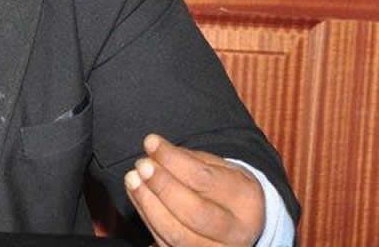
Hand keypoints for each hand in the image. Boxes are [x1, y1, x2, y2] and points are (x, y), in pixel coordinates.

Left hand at [124, 134, 264, 246]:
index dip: (173, 160)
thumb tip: (153, 150)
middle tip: (141, 165)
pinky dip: (147, 219)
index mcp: (245, 200)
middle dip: (162, 186)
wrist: (245, 221)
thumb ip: (188, 160)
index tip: (151, 142)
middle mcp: (235, 232)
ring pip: (175, 234)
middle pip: (193, 213)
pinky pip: (165, 244)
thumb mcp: (219, 167)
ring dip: (148, 205)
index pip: (204, 180)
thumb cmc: (226, 188)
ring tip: (133, 179)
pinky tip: (137, 196)